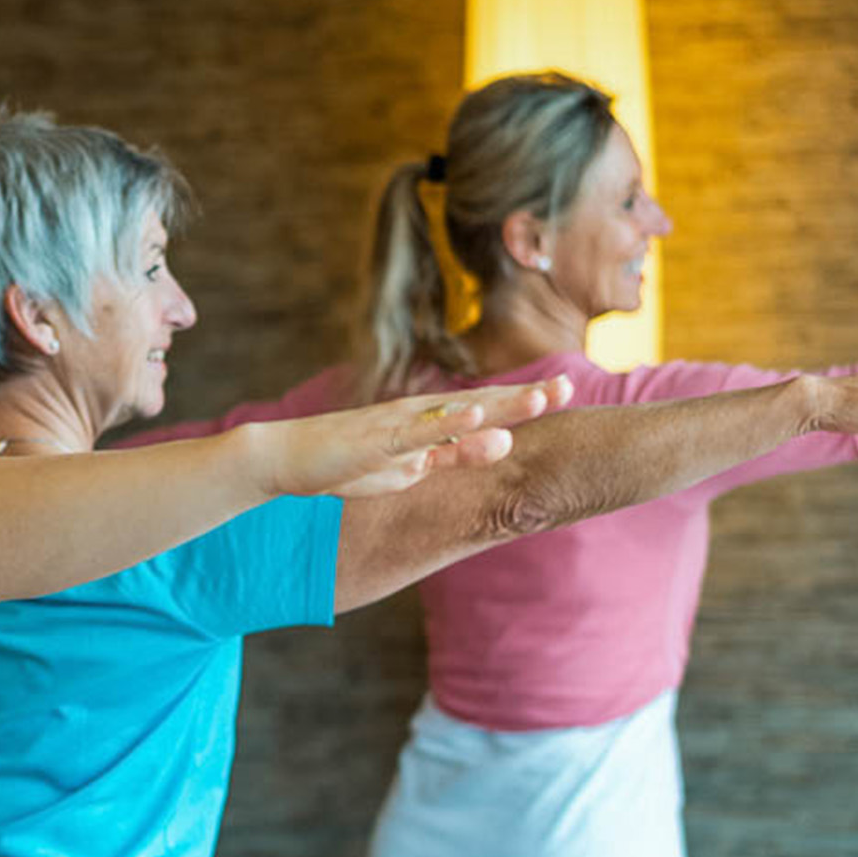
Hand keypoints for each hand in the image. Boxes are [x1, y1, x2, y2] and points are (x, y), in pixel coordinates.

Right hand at [270, 374, 573, 498]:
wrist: (287, 458)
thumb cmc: (346, 463)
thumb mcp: (407, 469)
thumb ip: (448, 457)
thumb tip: (490, 446)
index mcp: (428, 424)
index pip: (485, 411)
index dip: (523, 403)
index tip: (564, 393)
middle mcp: (419, 415)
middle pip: (481, 405)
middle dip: (525, 398)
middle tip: (570, 387)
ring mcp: (399, 425)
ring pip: (458, 414)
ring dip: (500, 406)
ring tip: (540, 399)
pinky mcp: (377, 440)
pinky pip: (418, 433)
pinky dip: (448, 424)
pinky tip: (476, 417)